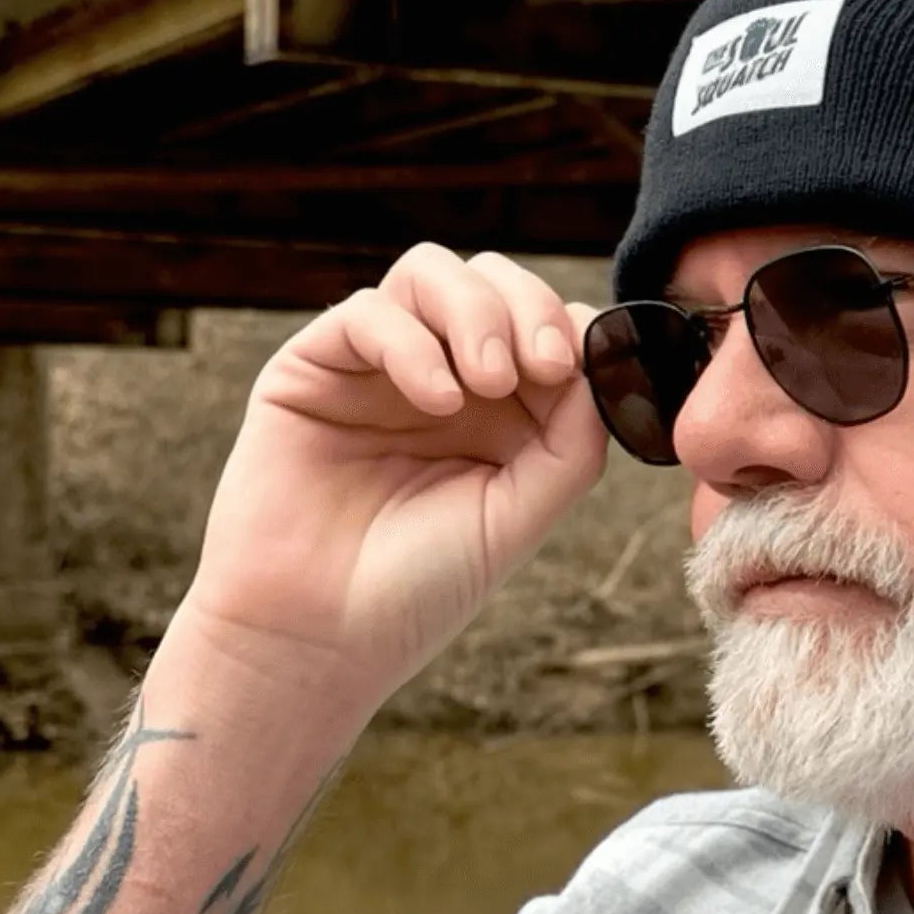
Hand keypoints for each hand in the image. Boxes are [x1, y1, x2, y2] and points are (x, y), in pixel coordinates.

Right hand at [176, 244, 609, 708]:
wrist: (315, 639)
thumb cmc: (417, 590)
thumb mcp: (519, 514)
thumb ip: (572, 438)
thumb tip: (601, 360)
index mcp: (498, 412)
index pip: (544, 324)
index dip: (569, 329)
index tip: (579, 371)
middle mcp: (438, 377)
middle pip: (492, 281)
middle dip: (528, 308)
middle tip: (542, 367)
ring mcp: (375, 368)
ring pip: (430, 274)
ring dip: (475, 313)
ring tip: (490, 381)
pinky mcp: (312, 368)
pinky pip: (367, 313)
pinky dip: (412, 344)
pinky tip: (436, 401)